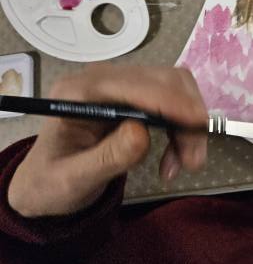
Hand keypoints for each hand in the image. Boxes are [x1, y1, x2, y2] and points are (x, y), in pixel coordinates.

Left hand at [7, 66, 207, 217]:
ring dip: (188, 124)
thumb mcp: (73, 180)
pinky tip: (175, 156)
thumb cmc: (51, 183)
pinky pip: (172, 100)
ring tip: (185, 163)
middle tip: (193, 161)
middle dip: (186, 117)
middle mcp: (102, 79)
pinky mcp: (135, 95)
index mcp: (77, 93)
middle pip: (162, 81)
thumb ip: (107, 157)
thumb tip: (143, 133)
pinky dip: (182, 127)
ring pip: (175, 88)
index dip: (168, 100)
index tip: (197, 122)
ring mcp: (121, 85)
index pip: (132, 85)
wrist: (44, 185)